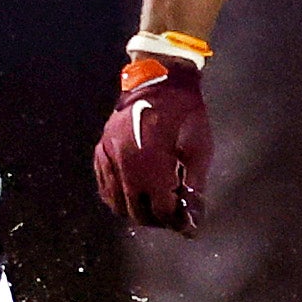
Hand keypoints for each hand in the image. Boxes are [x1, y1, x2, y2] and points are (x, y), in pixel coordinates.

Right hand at [92, 49, 212, 234]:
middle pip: (136, 212)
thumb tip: (192, 221)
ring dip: (136, 210)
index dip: (177, 221)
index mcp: (151, 165)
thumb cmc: (185, 114)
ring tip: (154, 205)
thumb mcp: (200, 150)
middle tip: (173, 214)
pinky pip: (104, 186)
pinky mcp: (101, 150)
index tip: (188, 223)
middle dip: (157, 218)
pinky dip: (117, 196)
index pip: (161, 211)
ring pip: (116, 203)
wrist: (160, 78)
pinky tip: (132, 194)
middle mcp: (125, 166)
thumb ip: (194, 188)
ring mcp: (109, 158)